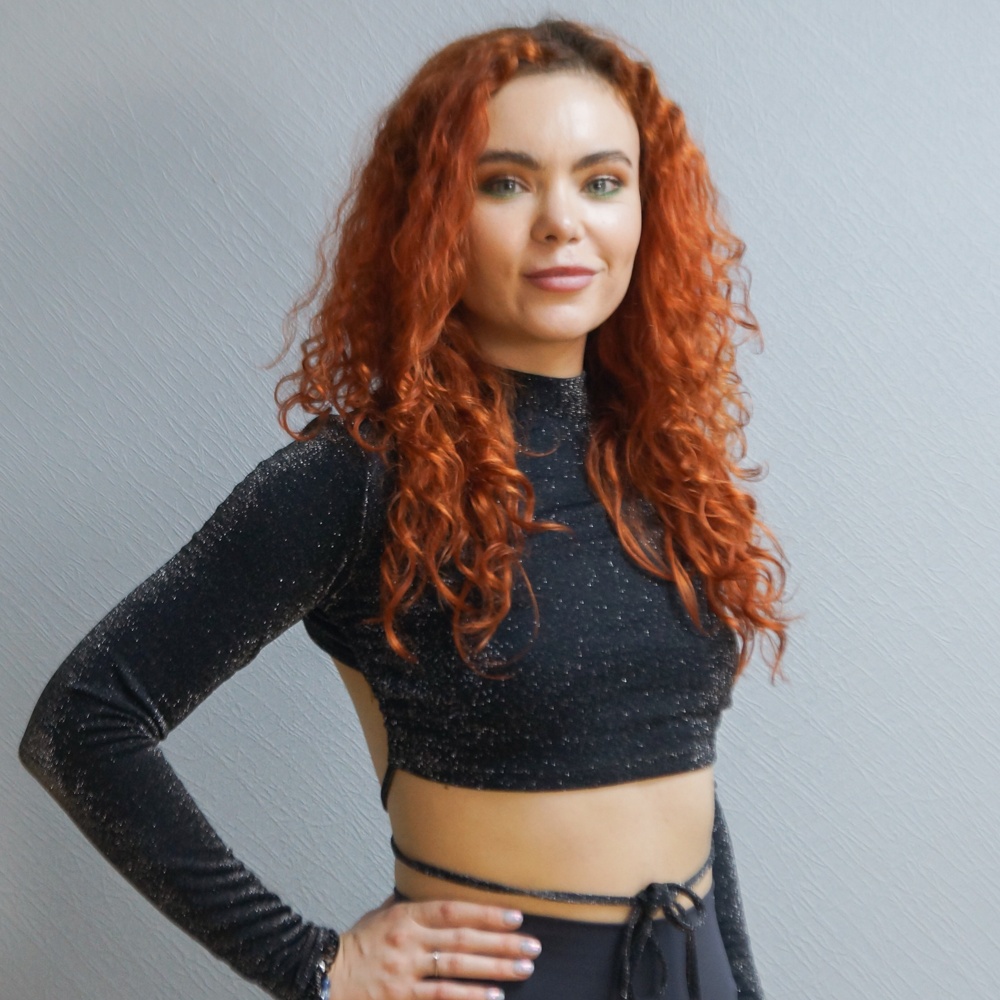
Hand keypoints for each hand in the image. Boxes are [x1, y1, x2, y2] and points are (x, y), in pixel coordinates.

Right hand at [327, 895, 539, 998]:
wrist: (324, 975)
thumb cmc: (358, 944)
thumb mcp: (381, 914)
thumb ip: (410, 905)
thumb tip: (432, 888)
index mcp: (405, 915)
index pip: (452, 910)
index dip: (485, 912)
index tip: (515, 915)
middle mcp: (408, 940)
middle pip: (462, 940)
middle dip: (501, 943)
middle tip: (532, 946)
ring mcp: (405, 971)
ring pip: (457, 969)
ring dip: (494, 969)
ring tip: (522, 969)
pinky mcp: (400, 997)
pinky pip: (440, 998)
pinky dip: (469, 997)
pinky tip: (493, 997)